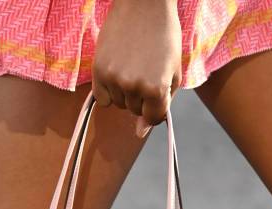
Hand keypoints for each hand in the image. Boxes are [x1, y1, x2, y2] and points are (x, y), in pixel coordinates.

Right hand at [92, 0, 181, 136]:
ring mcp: (114, 79)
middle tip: (145, 69)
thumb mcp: (173, 73)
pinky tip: (116, 70)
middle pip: (135, 111)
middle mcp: (134, 87)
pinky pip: (102, 99)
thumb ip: (162, 106)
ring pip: (119, 104)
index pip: (152, 119)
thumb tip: (139, 133)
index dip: (155, 107)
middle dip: (141, 97)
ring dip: (125, 92)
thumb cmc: (164, 37)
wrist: (143, 3)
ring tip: (132, 65)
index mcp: (157, 89)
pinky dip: (108, 90)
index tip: (156, 92)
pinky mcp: (99, 71)